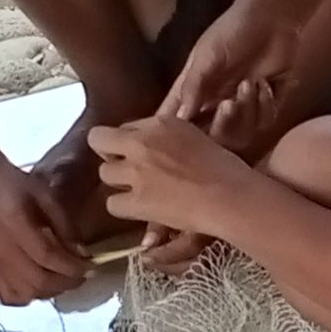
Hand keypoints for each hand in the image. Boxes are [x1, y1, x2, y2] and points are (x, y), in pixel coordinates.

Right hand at [0, 151, 91, 304]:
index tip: (91, 266)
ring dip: (50, 291)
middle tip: (82, 275)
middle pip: (38, 281)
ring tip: (63, 279)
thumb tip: (82, 255)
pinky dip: (27, 297)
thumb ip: (66, 227)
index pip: (47, 257)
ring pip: (26, 293)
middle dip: (66, 283)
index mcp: (16, 226)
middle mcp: (3, 250)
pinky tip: (39, 286)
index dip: (72, 267)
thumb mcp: (47, 198)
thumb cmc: (17, 188)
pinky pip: (9, 296)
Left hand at [87, 115, 255, 243]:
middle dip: (108, 153)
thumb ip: (170, 137)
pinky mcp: (136, 201)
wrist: (231, 197)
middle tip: (124, 167)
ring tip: (136, 191)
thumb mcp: (196, 137)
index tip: (145, 154)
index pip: (127, 127)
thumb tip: (156, 146)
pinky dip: (123, 208)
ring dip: (117, 181)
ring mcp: (136, 172)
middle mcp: (142, 142)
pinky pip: (112, 204)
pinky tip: (138, 209)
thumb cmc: (226, 168)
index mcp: (160, 122)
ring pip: (104, 173)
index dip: (132, 142)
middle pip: (99, 140)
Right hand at [162, 0, 330, 151]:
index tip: (180, 141)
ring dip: (247, 110)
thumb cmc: (233, 30)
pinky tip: (266, 82)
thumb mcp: (208, 55)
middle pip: (213, 136)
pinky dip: (266, 104)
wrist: (273, 16)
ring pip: (242, 132)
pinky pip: (265, 121)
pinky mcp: (268, 102)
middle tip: (228, 104)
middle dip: (222, 124)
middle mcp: (217, 102)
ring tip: (250, 82)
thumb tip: (178, 119)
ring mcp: (242, 105)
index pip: (180, 120)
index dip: (178, 135)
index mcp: (196, 91)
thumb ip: (194, 86)